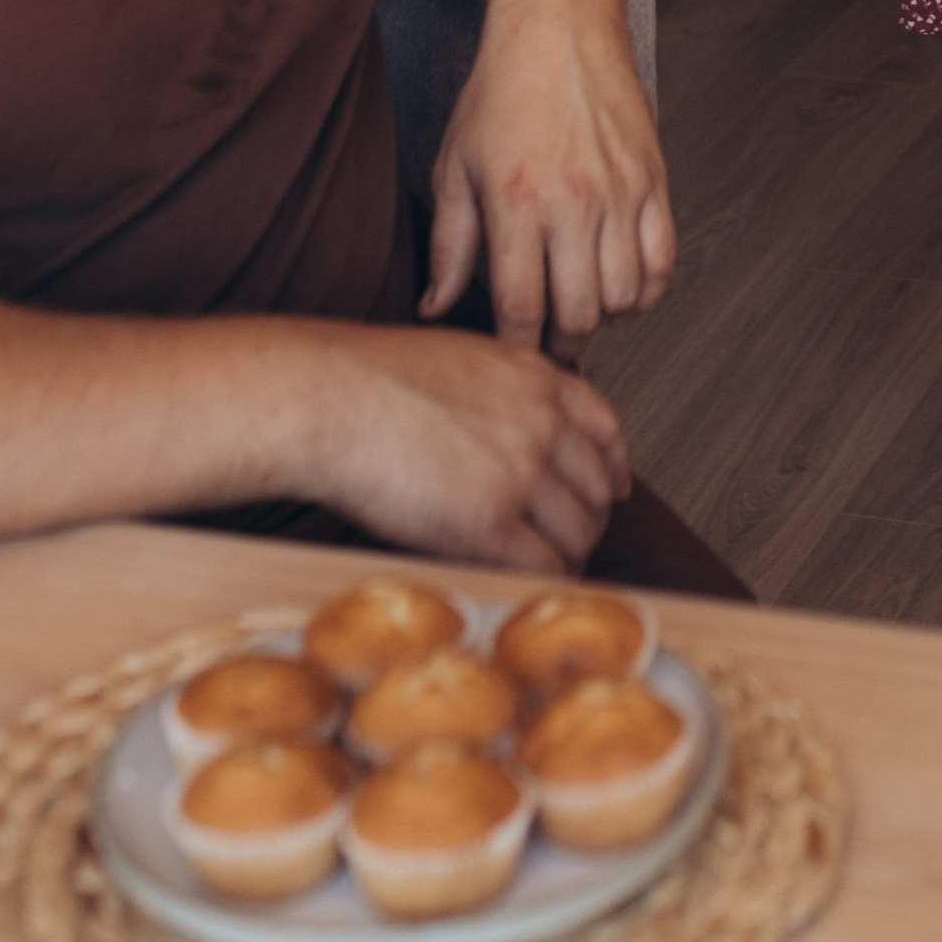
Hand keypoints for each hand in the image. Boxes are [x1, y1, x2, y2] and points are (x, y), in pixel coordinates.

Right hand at [290, 318, 632, 570]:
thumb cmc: (367, 378)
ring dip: (566, 555)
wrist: (327, 396)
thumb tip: (511, 428)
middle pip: (599, 487)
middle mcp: (540, 421)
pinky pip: (544, 566)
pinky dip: (540, 581)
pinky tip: (520, 583)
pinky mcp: (489, 522)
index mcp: (534, 376)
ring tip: (541, 566)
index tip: (614, 488)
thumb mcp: (460, 359)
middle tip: (568, 539)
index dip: (613, 466)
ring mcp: (520, 471)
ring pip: (578, 532)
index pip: (606, 427)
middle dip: (587, 517)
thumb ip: (501, 391)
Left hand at [422, 0, 673, 344]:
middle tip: (545, 338)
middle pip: (578, 315)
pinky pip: (663, 263)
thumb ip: (448, 244)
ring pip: (625, 297)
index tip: (511, 355)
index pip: (521, 310)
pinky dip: (645, 291)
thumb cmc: (499, 93)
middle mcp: (574, 203)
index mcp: (516, 203)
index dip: (517, 348)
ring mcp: (622, 193)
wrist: (559, 24)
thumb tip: (436, 308)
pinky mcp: (655, 180)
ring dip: (602, 319)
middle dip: (560, 342)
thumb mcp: (453, 166)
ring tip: (579, 309)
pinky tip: (618, 285)